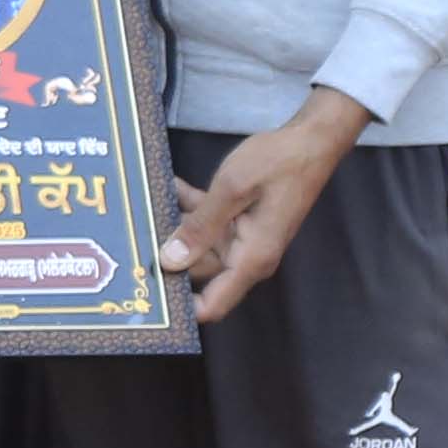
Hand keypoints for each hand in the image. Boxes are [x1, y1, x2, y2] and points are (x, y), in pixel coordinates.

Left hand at [162, 89, 370, 324]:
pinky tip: (172, 186)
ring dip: (177, 226)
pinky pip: (209, 225)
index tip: (148, 290)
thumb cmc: (279, 162)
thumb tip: (170, 261)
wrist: (311, 140)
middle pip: (199, 273)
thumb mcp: (232, 189)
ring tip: (151, 203)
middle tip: (136, 233)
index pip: (212, 306)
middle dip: (169, 255)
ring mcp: (243, 240)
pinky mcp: (240, 223)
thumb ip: (200, 226)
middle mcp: (247, 257)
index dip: (180, 307)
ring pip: (198, 246)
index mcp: (251, 259)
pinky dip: (191, 209)